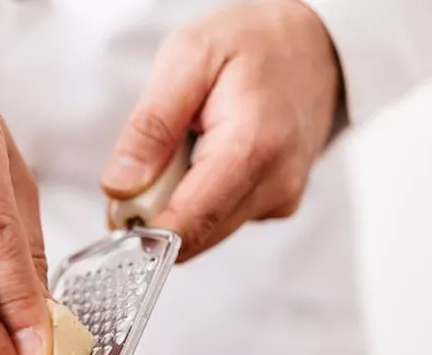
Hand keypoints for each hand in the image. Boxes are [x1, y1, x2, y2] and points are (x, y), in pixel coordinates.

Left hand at [102, 0, 342, 261]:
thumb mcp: (188, 57)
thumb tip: (121, 187)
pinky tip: (208, 156)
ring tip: (185, 148)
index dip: (143, 230)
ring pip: (204, 232)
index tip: (117, 212)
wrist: (314, 43)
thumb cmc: (253, 42)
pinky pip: (221, 219)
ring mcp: (280, 199)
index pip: (189, 222)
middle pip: (192, 234)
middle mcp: (275, 184)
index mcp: (253, 146)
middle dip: (156, 212)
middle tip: (148, 161)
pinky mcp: (278, 205)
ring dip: (178, 202)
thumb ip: (151, 126)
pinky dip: (201, 196)